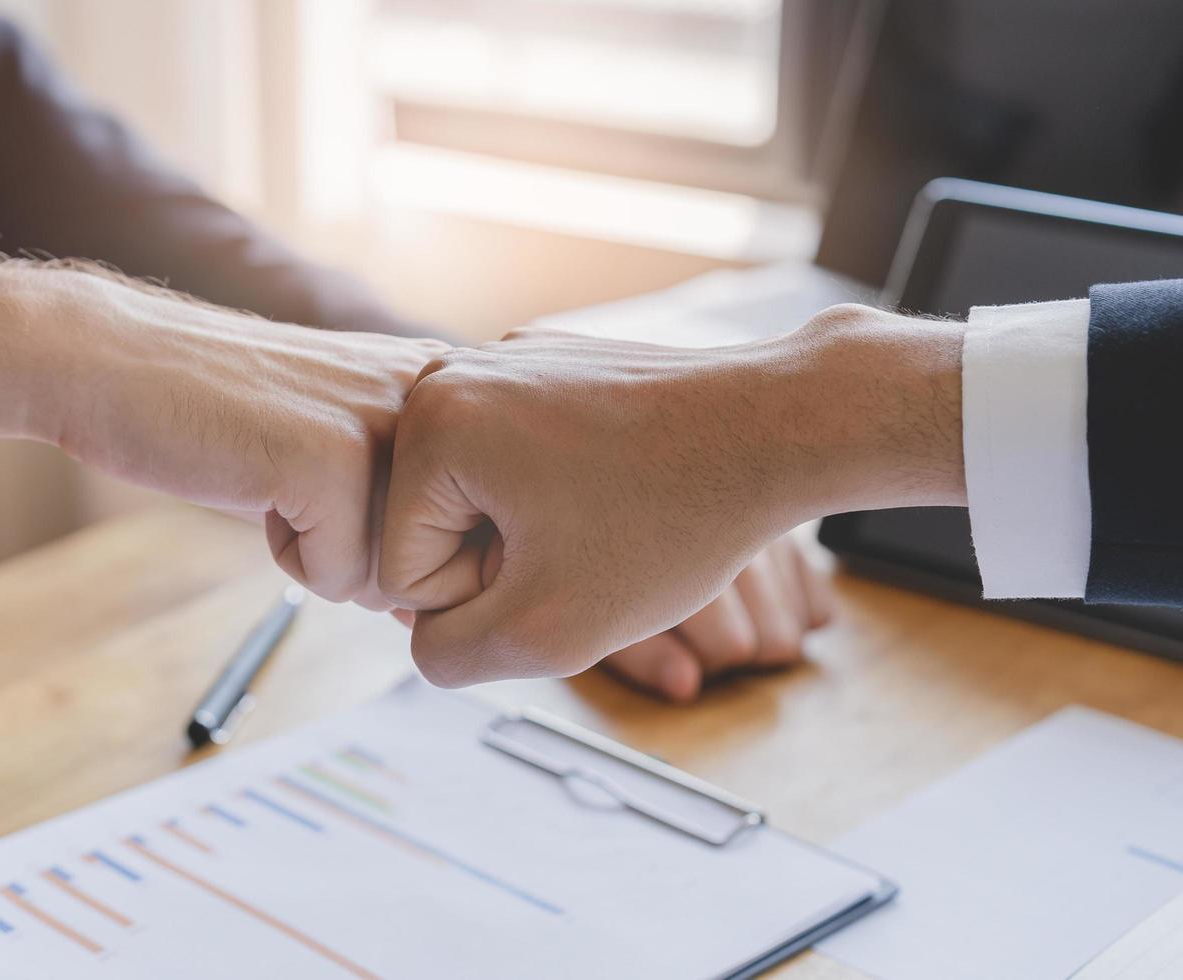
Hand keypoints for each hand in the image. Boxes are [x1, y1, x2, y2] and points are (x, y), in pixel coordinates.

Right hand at [0, 257, 445, 605]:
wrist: (116, 364)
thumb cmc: (232, 419)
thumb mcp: (347, 448)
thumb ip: (411, 507)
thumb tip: (447, 613)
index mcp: (449, 386)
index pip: (486, 525)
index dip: (417, 545)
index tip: (349, 490)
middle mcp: (440, 397)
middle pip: (446, 561)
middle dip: (372, 556)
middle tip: (307, 487)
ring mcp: (391, 426)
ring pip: (397, 580)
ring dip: (331, 557)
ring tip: (281, 482)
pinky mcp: (336, 460)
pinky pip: (340, 583)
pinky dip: (291, 559)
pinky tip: (257, 488)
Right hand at [378, 314, 962, 686]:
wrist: (779, 427)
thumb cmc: (673, 521)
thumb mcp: (546, 631)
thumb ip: (449, 656)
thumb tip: (426, 635)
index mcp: (431, 424)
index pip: (405, 572)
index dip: (488, 601)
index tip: (563, 564)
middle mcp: (452, 372)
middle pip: (436, 531)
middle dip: (506, 564)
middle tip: (589, 545)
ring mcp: (503, 360)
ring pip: (480, 501)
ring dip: (534, 532)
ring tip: (607, 516)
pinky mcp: (548, 362)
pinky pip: (518, 460)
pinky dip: (561, 489)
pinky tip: (619, 486)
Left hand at [600, 535, 832, 701]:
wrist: (604, 492)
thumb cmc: (595, 557)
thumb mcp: (598, 606)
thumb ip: (643, 653)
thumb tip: (686, 687)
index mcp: (690, 544)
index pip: (734, 646)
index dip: (695, 660)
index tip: (662, 635)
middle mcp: (743, 521)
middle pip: (778, 640)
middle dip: (732, 648)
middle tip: (686, 624)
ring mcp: (773, 524)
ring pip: (802, 622)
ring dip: (759, 631)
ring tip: (711, 609)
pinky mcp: (794, 533)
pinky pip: (818, 603)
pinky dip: (787, 612)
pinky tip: (744, 603)